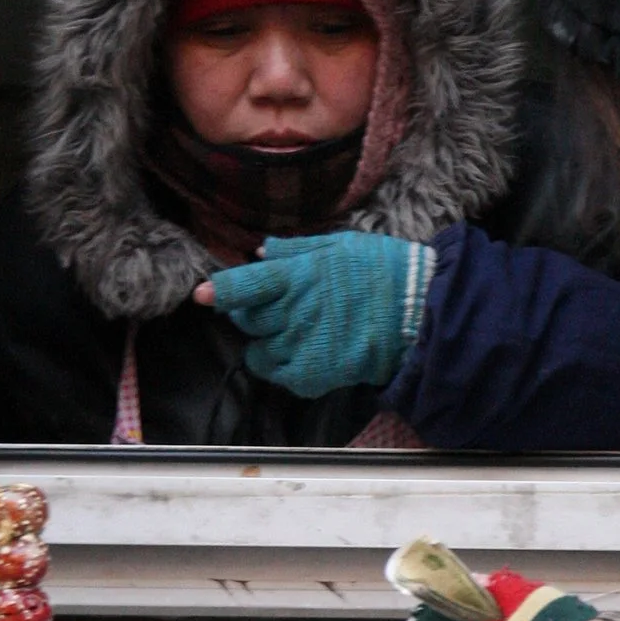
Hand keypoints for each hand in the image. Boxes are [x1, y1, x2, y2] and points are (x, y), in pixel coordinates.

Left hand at [202, 231, 433, 397]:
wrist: (418, 313)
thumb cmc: (381, 271)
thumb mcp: (339, 245)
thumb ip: (295, 250)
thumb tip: (260, 252)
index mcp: (296, 277)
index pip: (244, 286)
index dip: (219, 291)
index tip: (201, 295)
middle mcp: (292, 312)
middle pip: (246, 320)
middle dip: (252, 314)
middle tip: (277, 308)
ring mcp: (300, 346)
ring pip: (259, 350)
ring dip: (269, 341)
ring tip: (297, 332)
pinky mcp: (311, 375)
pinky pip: (278, 373)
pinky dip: (284, 365)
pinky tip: (306, 353)